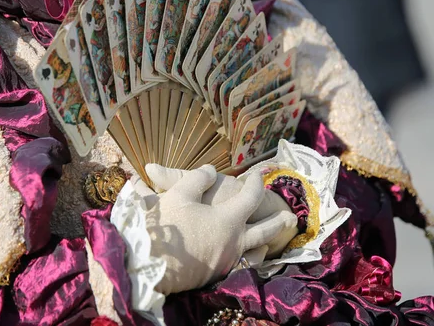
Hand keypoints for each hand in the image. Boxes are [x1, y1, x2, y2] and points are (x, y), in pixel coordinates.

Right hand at [136, 166, 296, 294]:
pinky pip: (239, 267)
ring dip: (264, 243)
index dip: (255, 182)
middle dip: (277, 222)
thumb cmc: (168, 226)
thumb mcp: (180, 192)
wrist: (153, 265)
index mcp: (229, 219)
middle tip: (291, 218)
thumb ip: (197, 178)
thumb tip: (209, 169)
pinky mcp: (214, 275)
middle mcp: (234, 242)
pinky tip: (243, 258)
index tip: (256, 175)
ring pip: (253, 252)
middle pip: (264, 231)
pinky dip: (246, 260)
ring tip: (270, 242)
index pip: (251, 197)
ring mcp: (226, 261)